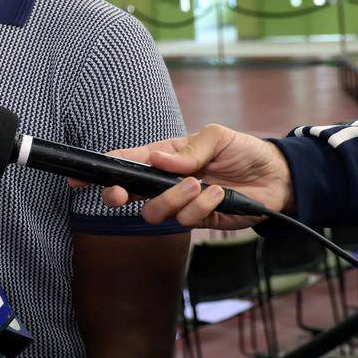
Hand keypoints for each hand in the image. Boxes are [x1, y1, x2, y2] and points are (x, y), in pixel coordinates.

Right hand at [72, 124, 292, 228]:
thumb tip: (158, 159)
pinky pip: (186, 220)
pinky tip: (220, 194)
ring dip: (174, 198)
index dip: (100, 170)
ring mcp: (181, 203)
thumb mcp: (216, 137)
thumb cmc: (244, 151)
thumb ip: (187, 150)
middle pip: (127, 194)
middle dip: (118, 195)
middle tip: (121, 193)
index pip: (126, 163)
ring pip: (153, 212)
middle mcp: (166, 182)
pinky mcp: (199, 221)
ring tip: (200, 183)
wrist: (278, 178)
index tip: (79, 178)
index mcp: (164, 157)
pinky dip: (203, 206)